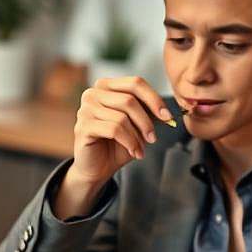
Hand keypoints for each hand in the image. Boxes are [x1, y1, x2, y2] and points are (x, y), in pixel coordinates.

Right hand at [54, 77, 171, 218]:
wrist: (97, 168)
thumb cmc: (116, 145)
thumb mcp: (137, 126)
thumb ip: (149, 114)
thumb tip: (167, 113)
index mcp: (106, 86)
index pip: (135, 83)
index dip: (154, 99)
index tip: (168, 117)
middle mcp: (92, 94)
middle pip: (129, 99)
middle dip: (146, 122)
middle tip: (153, 139)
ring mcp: (85, 109)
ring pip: (122, 117)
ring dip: (137, 136)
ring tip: (140, 149)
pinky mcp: (83, 127)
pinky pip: (114, 130)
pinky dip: (129, 142)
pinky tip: (134, 152)